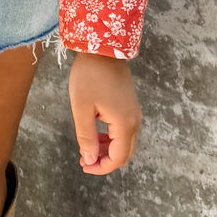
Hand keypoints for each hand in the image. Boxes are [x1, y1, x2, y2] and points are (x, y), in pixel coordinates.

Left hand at [68, 53, 140, 175]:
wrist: (103, 49)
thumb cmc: (89, 77)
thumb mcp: (82, 109)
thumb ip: (87, 137)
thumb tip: (90, 160)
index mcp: (124, 124)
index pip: (118, 158)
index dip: (101, 167)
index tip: (84, 166)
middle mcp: (134, 121)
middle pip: (124, 153)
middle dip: (104, 160)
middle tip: (84, 158)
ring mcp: (134, 112)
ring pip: (124, 142)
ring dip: (107, 149)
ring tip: (87, 146)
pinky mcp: (130, 105)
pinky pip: (124, 130)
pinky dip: (111, 137)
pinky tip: (96, 132)